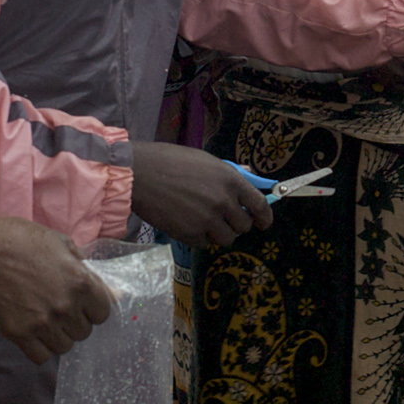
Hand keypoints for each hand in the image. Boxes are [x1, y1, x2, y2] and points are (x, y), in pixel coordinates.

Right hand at [0, 215, 114, 363]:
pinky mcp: (20, 334)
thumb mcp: (59, 242)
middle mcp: (66, 306)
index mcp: (81, 282)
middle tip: (59, 307)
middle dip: (75, 320)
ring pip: (65, 346)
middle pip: (85, 331)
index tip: (81, 302)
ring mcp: (43, 323)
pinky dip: (40, 348)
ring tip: (45, 320)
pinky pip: (42, 356)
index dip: (93, 306)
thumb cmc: (19, 239)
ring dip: (59, 335)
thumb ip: (85, 268)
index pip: (104, 312)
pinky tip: (33, 332)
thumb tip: (112, 291)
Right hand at [129, 141, 275, 249]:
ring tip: (204, 222)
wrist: (139, 174)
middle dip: (237, 224)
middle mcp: (223, 202)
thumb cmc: (170, 161)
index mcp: (230, 180)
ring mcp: (207, 220)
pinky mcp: (190, 234)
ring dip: (219, 233)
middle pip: (244, 226)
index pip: (259, 205)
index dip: (265, 217)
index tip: (264, 223)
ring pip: (226, 239)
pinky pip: (204, 243)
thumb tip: (252, 179)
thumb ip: (230, 173)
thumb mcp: (205, 160)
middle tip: (225, 219)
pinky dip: (199, 238)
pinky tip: (187, 223)